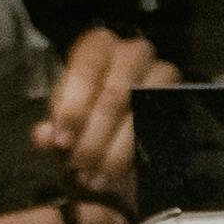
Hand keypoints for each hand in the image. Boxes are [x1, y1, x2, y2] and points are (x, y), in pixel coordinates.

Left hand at [36, 25, 173, 201]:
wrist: (121, 123)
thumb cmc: (87, 112)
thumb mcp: (66, 116)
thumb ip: (54, 126)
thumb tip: (45, 136)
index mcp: (100, 45)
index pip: (87, 67)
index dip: (73, 106)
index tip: (62, 141)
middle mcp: (135, 53)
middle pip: (115, 95)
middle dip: (93, 137)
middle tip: (79, 166)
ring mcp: (162, 74)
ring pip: (139, 115)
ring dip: (114, 153)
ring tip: (95, 178)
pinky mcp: (178, 102)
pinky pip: (158, 133)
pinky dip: (134, 159)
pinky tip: (116, 177)